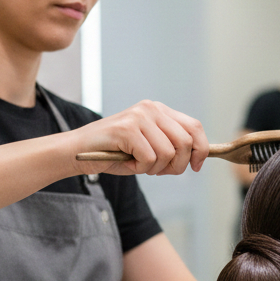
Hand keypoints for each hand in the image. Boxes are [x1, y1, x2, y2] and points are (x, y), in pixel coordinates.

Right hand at [70, 101, 207, 176]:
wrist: (78, 151)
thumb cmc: (114, 152)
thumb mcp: (150, 147)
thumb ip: (172, 146)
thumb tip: (198, 158)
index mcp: (159, 110)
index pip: (194, 127)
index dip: (201, 149)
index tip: (196, 166)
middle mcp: (151, 109)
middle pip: (186, 142)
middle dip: (178, 165)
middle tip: (160, 171)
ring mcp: (139, 117)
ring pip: (168, 153)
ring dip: (155, 168)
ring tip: (138, 164)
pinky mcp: (127, 129)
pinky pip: (149, 159)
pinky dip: (140, 169)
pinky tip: (128, 163)